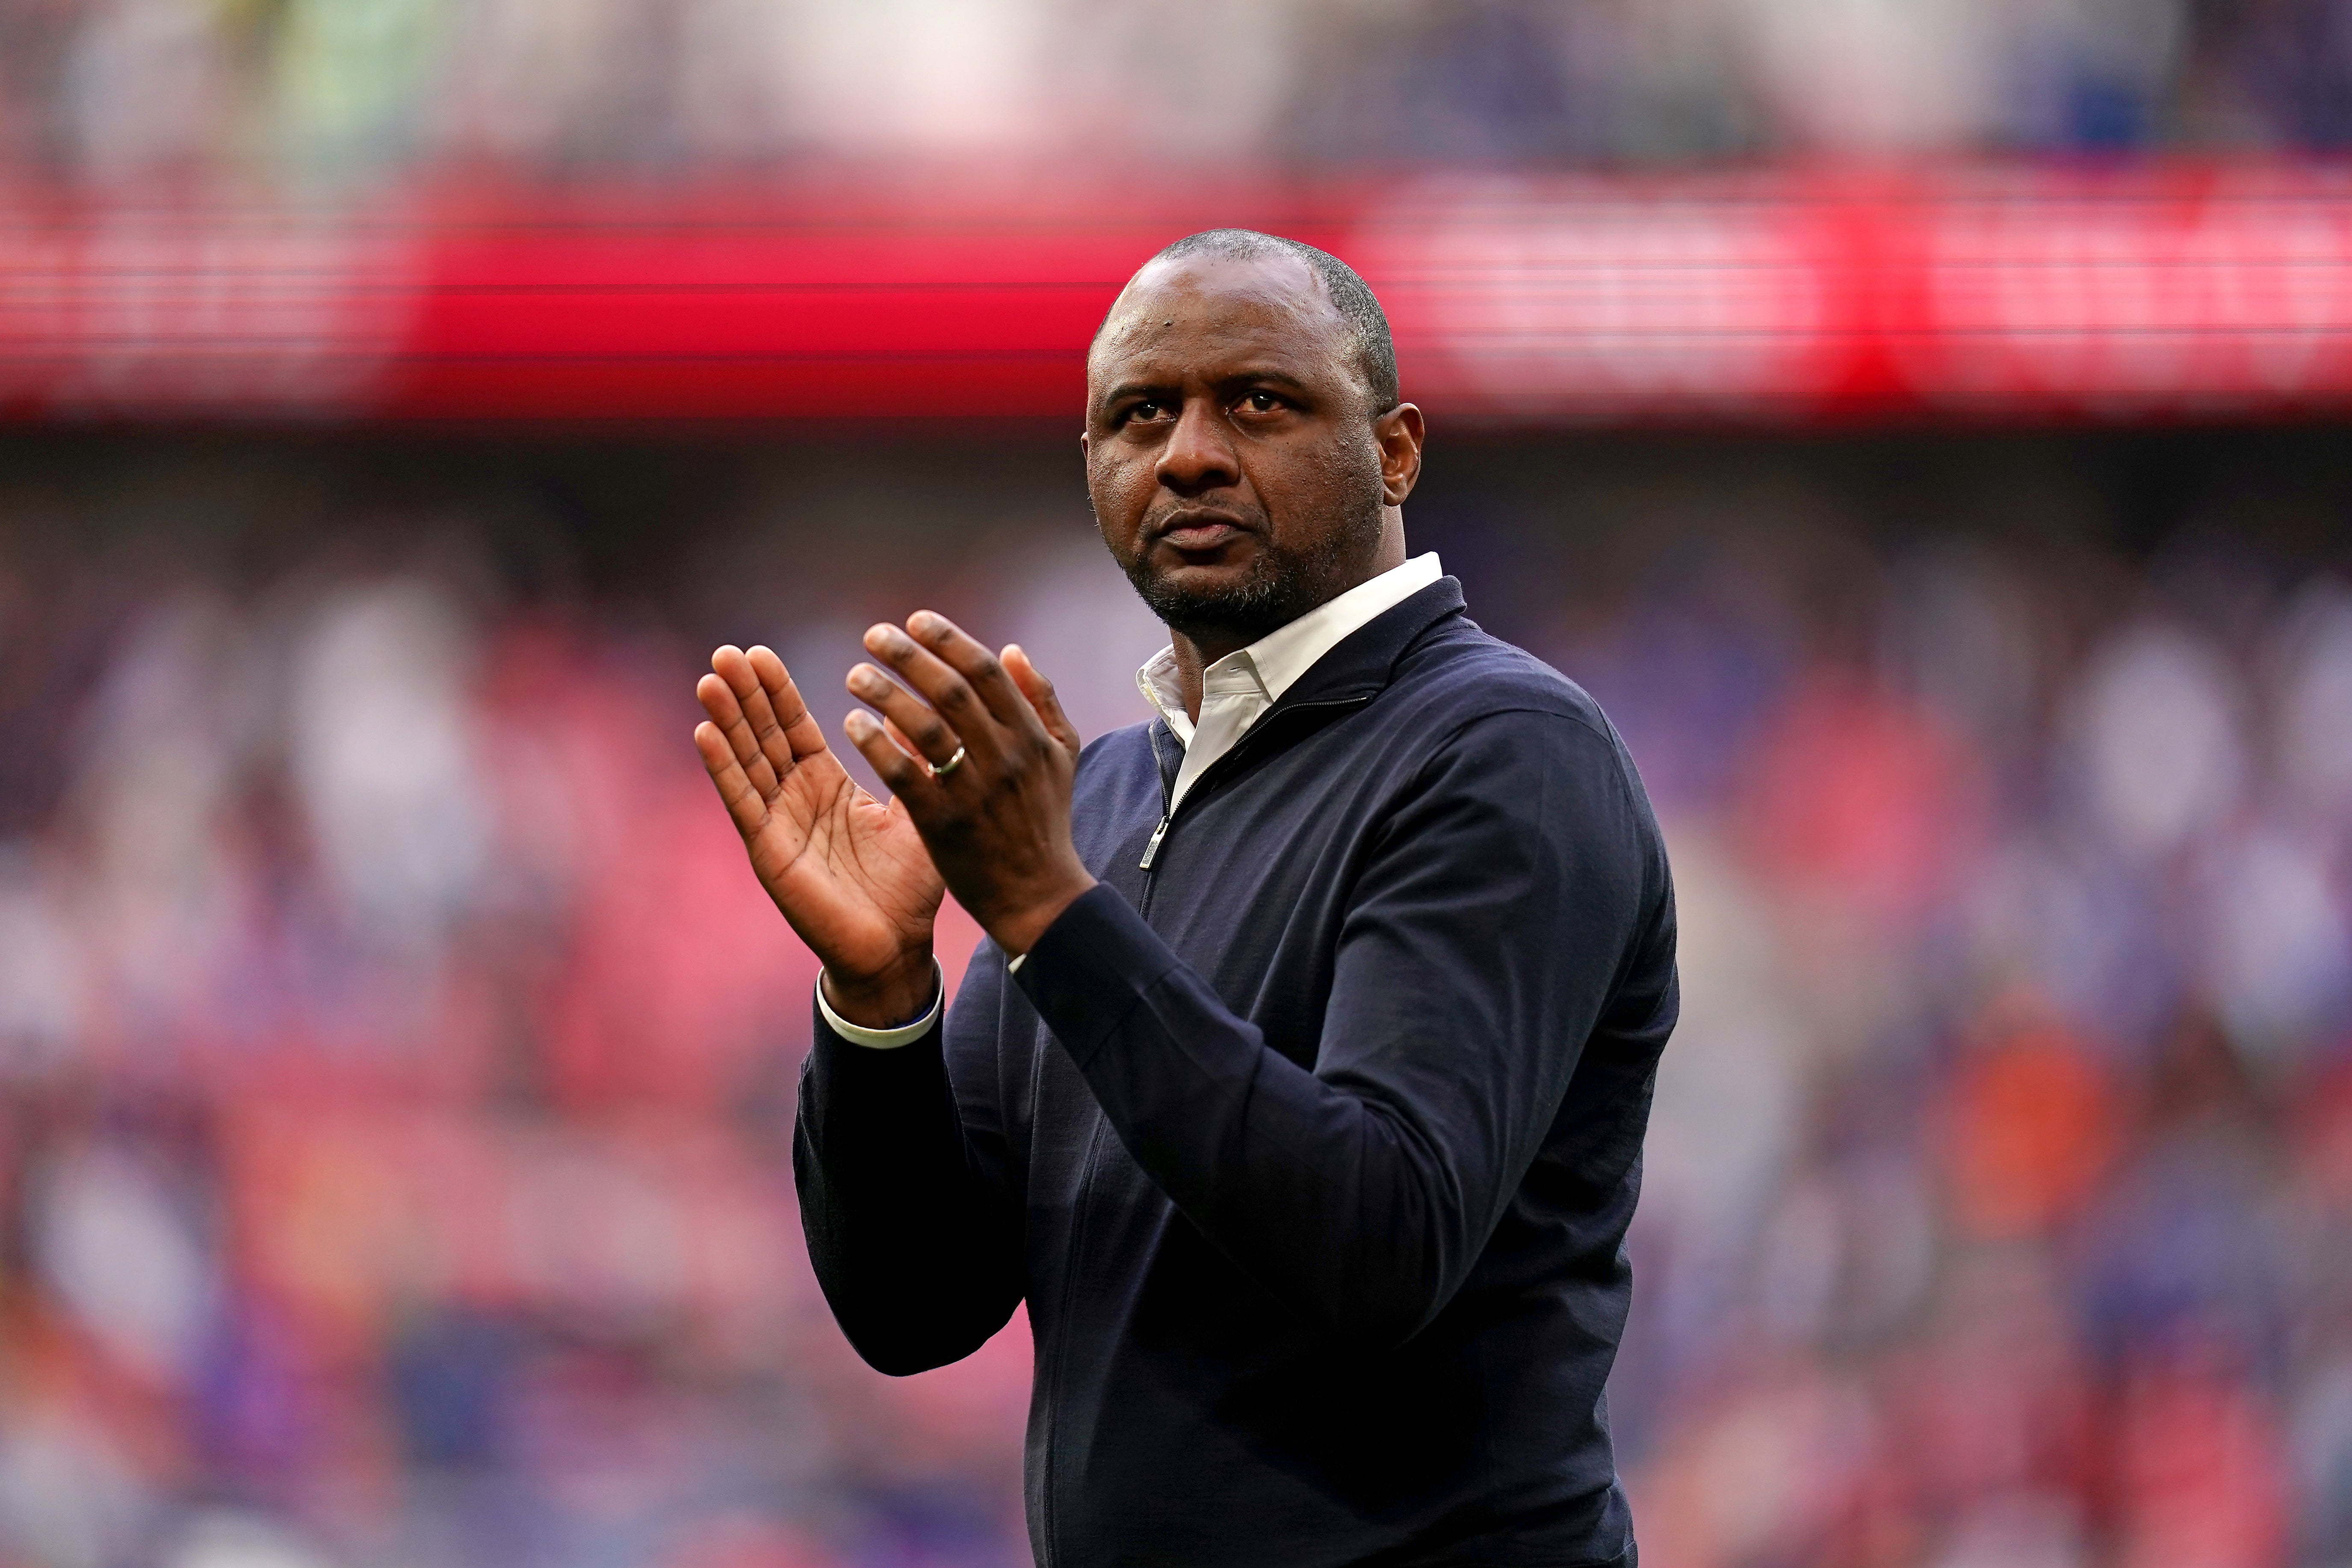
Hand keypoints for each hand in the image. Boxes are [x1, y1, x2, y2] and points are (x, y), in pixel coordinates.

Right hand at [694, 644, 943, 1027]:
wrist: (897, 946)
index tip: (759, 653)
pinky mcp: (769, 851)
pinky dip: (723, 768)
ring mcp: (777, 824)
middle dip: (745, 695)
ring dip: (726, 721)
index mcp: (826, 785)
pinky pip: (743, 802)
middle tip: (726, 651)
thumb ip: (910, 762)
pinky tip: (705, 733)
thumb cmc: (908, 886)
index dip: (776, 692)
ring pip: (747, 761)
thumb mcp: (915, 810)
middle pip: (763, 736)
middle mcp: (795, 800)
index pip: (794, 728)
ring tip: (710, 678)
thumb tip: (911, 712)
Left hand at [841, 613, 1096, 956]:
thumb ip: (1042, 700)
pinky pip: (905, 775)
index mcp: (1031, 736)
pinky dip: (877, 745)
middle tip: (873, 635)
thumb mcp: (1062, 757)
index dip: (949, 640)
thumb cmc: (1045, 822)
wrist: (1039, 897)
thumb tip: (1011, 649)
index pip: (987, 672)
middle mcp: (1006, 757)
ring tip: (855, 674)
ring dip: (886, 695)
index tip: (916, 619)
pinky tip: (852, 724)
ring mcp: (975, 791)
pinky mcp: (945, 824)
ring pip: (926, 728)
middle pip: (952, 691)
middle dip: (910, 657)